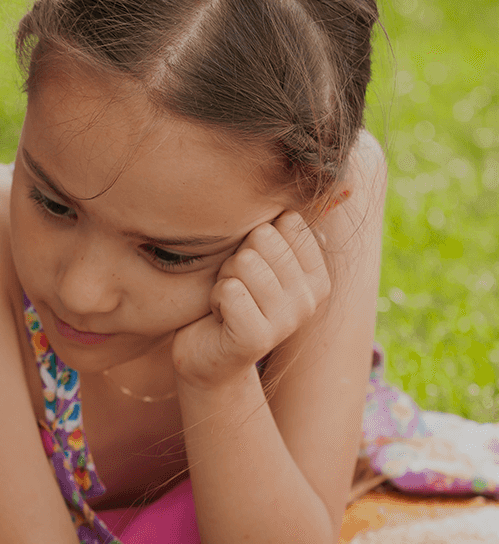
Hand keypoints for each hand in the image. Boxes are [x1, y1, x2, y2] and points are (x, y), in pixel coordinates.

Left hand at [173, 212, 330, 389]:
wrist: (207, 360)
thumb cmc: (229, 303)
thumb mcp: (256, 261)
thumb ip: (281, 229)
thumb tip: (336, 183)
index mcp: (317, 276)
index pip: (285, 222)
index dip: (253, 240)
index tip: (249, 271)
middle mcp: (309, 298)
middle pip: (262, 238)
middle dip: (234, 260)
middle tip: (233, 289)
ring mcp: (287, 320)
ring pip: (243, 262)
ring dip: (223, 280)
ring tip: (227, 303)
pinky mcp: (258, 337)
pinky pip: (228, 290)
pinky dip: (214, 300)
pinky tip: (219, 319)